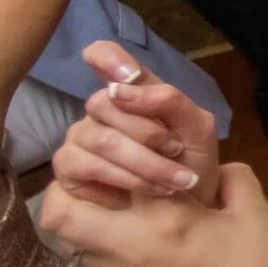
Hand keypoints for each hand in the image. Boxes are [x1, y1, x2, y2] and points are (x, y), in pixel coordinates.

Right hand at [56, 40, 218, 197]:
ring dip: (143, 161)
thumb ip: (168, 99)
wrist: (192, 210)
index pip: (103, 56)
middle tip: (176, 151)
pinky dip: (125, 178)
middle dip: (147, 132)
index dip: (107, 58)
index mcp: (133, 93)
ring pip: (98, 137)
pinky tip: (150, 190)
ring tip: (174, 180)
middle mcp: (101, 112)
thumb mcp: (197, 129)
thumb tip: (119, 87)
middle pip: (103, 103)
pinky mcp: (70, 171)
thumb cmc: (192, 165)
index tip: (128, 76)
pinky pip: (86, 165)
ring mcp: (81, 139)